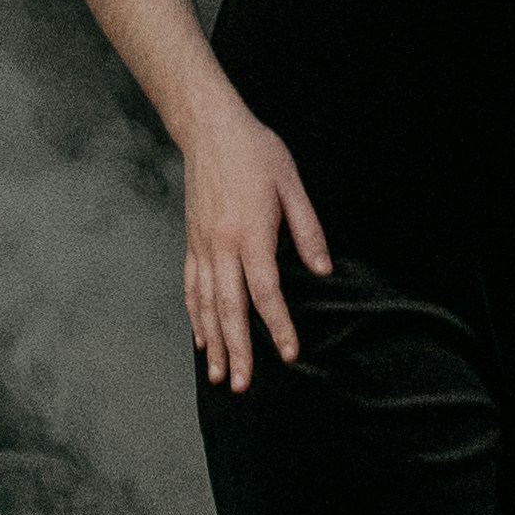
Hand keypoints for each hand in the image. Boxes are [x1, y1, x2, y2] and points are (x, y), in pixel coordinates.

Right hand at [185, 98, 331, 386]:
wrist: (210, 129)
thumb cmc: (256, 153)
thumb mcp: (291, 184)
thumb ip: (307, 229)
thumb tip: (323, 270)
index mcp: (251, 233)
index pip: (265, 291)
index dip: (277, 325)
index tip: (288, 353)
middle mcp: (222, 246)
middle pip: (229, 308)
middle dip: (237, 349)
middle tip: (243, 384)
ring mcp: (202, 246)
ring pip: (205, 304)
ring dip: (212, 342)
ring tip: (219, 375)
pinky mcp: (192, 242)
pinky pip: (190, 287)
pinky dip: (194, 317)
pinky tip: (200, 338)